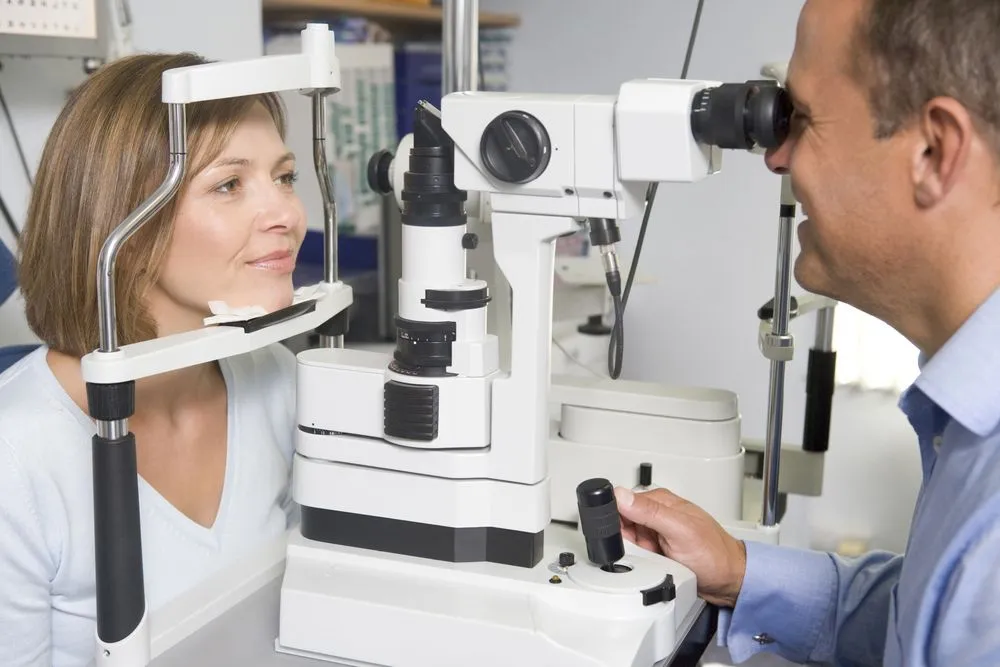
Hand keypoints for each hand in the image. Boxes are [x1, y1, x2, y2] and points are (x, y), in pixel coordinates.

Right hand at [614, 486, 746, 607]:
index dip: (616, 517)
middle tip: (647, 548)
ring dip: (634, 552)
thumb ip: (650, 512)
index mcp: (660, 501)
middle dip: (626, 540)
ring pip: (626, 542)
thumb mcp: (680, 530)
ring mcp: (656, 533)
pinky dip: (639, 562)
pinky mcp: (656, 550)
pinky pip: (636, 556)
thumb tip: (621, 495)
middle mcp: (656, 515)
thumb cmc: (715, 554)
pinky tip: (654, 565)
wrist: (729, 581)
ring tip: (655, 557)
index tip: (625, 532)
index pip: (623, 500)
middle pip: (621, 523)